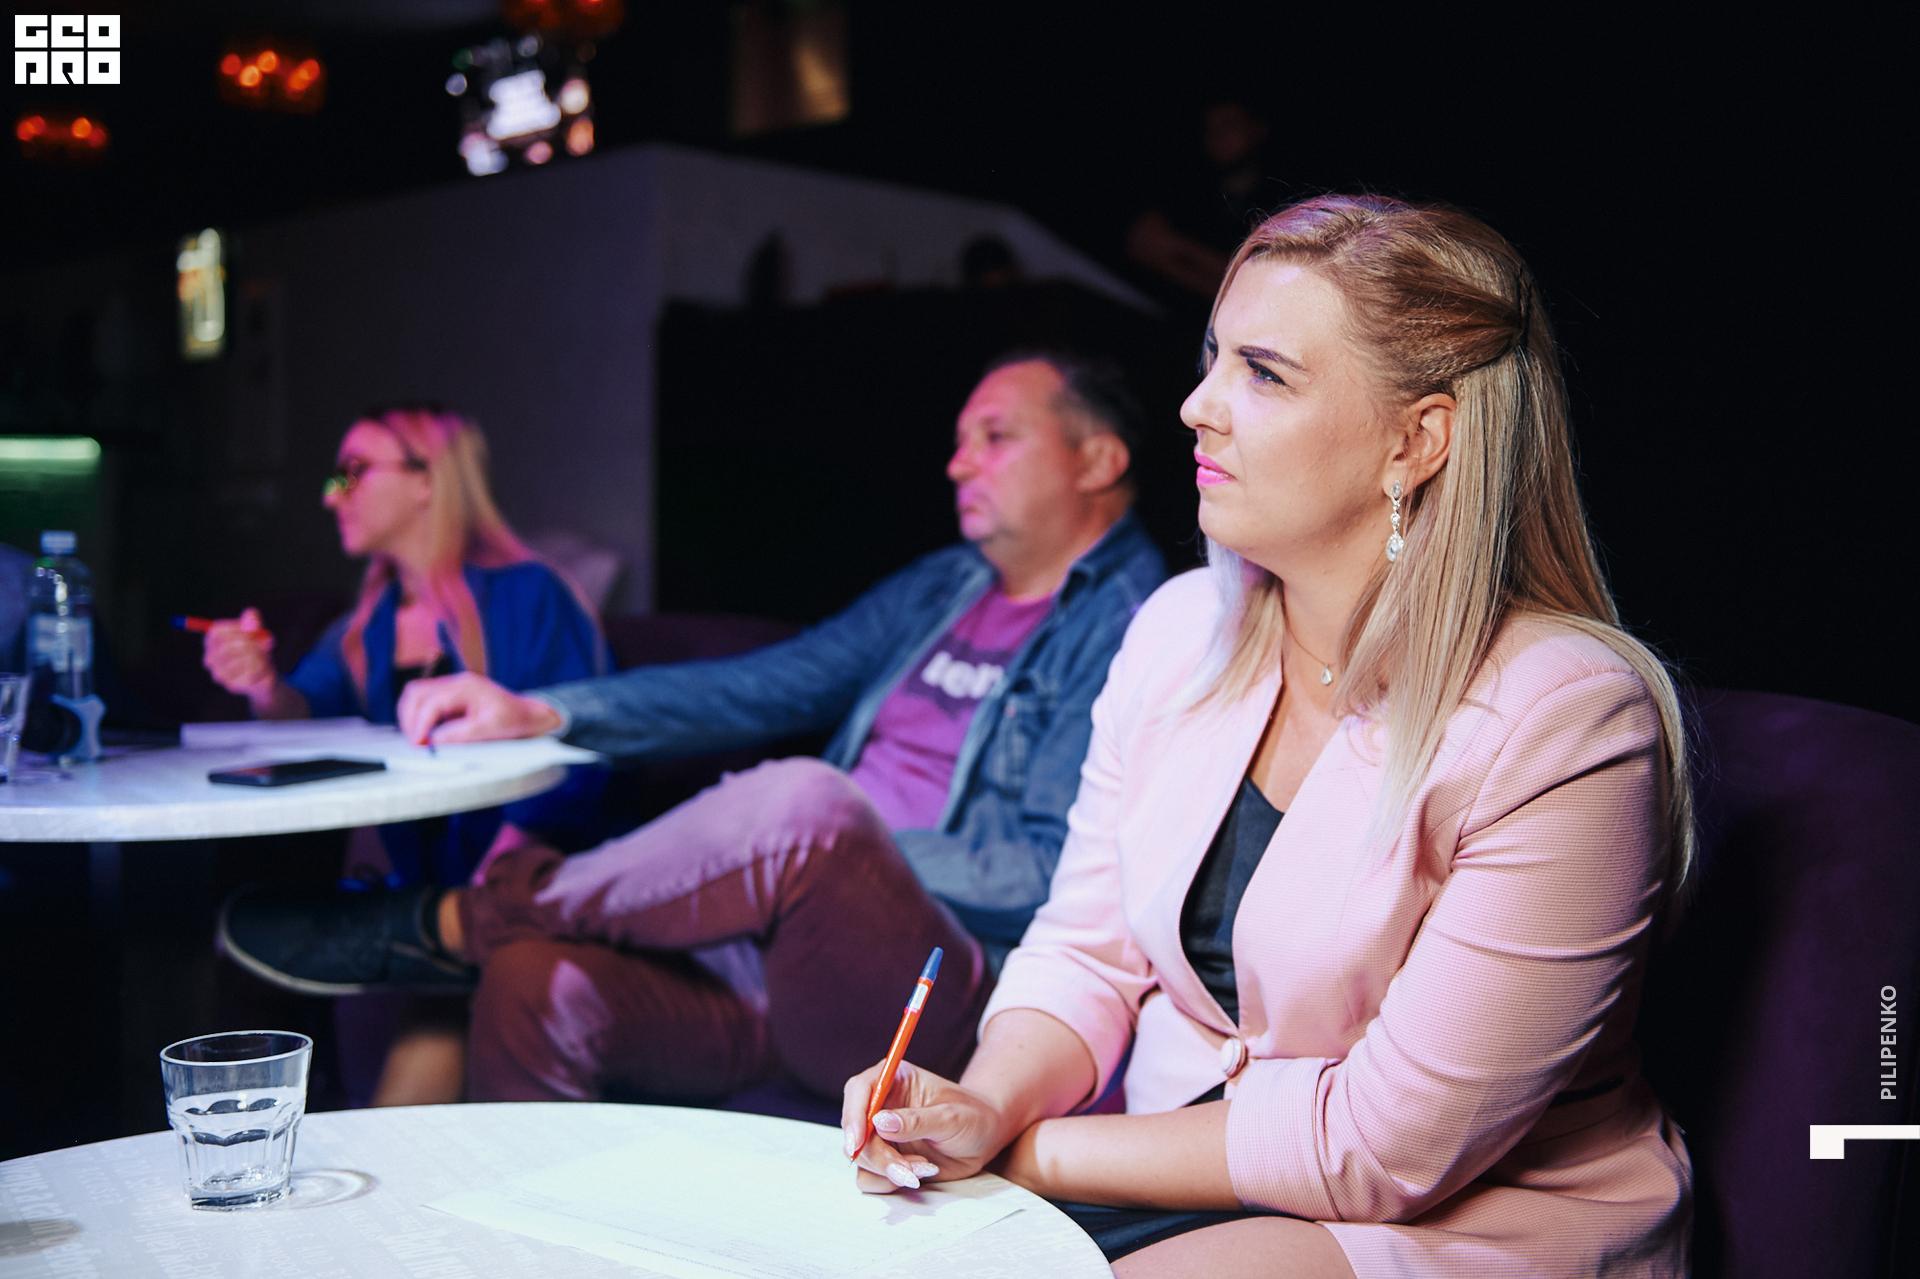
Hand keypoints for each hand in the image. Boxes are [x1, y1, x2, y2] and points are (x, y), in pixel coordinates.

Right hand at [203, 608, 276, 697]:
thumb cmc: (256, 650)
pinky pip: (249, 674)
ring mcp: (219, 674)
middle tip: (267, 642)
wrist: (264, 677)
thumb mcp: (256, 632)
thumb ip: (253, 621)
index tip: (256, 629)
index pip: (217, 632)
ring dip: (258, 656)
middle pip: (226, 647)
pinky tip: (263, 669)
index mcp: (212, 641)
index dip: (239, 629)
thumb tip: (251, 616)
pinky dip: (261, 668)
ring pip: (240, 661)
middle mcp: (210, 658)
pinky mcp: (232, 686)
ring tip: (265, 656)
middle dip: (250, 643)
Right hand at [396, 671, 561, 745]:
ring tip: (417, 738)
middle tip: (415, 742)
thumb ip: (462, 734)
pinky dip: (418, 715)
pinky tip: (424, 732)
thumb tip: (435, 740)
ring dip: (411, 716)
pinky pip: (424, 701)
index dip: (421, 724)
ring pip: (416, 694)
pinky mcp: (449, 696)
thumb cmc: (513, 720)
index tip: (419, 744)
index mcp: (467, 687)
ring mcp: (451, 687)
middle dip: (410, 718)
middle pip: (416, 692)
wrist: (527, 714)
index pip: (432, 702)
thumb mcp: (491, 729)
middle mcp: (456, 682)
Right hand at [840, 1060, 1014, 1193]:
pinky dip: (890, 1182)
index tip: (857, 1143)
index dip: (853, 1115)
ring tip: (925, 1169)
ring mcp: (881, 1134)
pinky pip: (870, 1177)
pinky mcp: (885, 1159)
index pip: (859, 1090)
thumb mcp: (951, 1117)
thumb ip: (916, 1120)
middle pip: (857, 1131)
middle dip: (879, 1156)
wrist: (985, 1138)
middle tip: (907, 1171)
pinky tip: (920, 1174)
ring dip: (888, 1170)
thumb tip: (879, 1122)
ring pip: (861, 1158)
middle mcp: (882, 1105)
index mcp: (894, 1079)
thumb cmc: (973, 1117)